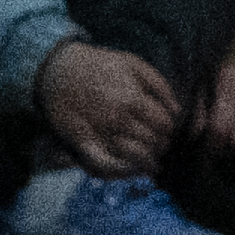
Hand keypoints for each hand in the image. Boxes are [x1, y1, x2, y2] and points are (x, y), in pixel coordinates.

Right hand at [35, 38, 177, 177]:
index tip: (168, 130)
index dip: (170, 130)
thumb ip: (159, 85)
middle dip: (161, 144)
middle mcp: (117, 118)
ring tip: (152, 158)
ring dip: (147, 158)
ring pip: (134, 155)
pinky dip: (121, 170)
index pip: (165, 125)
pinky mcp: (81, 141)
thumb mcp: (133, 64)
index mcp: (133, 98)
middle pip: (152, 141)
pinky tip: (131, 169)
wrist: (57, 69)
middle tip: (161, 145)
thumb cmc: (98, 65)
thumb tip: (177, 109)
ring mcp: (99, 131)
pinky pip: (103, 163)